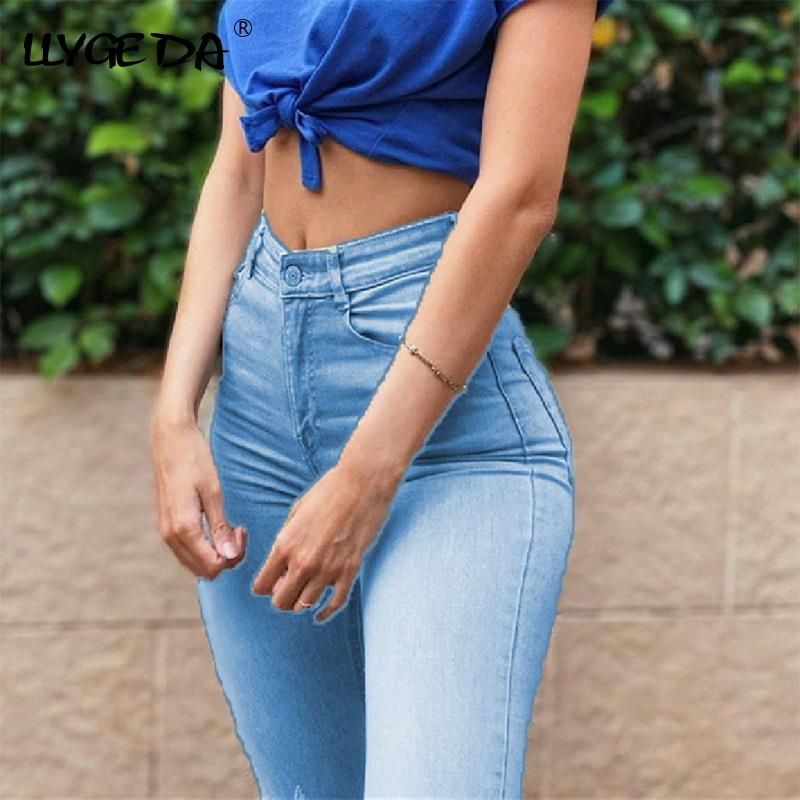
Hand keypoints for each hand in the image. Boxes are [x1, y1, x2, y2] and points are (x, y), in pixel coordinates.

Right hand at [149, 412, 246, 578]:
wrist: (169, 437)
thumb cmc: (193, 459)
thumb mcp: (213, 491)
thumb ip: (220, 527)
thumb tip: (228, 557)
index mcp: (183, 528)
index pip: (212, 566)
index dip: (233, 557)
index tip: (242, 531)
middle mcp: (169, 535)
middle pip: (202, 570)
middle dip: (225, 557)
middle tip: (239, 530)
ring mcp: (164, 530)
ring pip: (193, 562)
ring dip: (214, 552)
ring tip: (230, 526)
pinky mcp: (165, 523)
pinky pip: (186, 549)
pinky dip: (204, 545)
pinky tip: (215, 523)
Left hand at [251, 459, 400, 623]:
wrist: (362, 483)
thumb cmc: (328, 491)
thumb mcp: (296, 511)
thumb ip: (286, 539)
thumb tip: (281, 562)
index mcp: (285, 544)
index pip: (262, 585)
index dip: (263, 587)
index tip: (270, 582)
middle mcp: (303, 562)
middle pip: (281, 601)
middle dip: (280, 598)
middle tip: (287, 588)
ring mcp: (328, 569)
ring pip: (305, 605)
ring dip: (301, 603)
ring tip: (303, 594)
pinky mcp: (350, 570)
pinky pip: (334, 603)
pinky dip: (325, 613)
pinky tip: (319, 615)